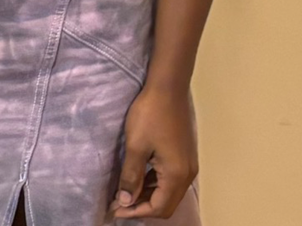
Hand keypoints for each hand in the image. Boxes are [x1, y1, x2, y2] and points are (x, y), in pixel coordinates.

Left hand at [114, 85, 196, 218]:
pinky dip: (154, 185)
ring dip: (148, 196)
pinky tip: (137, 179)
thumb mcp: (135, 147)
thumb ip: (131, 176)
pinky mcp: (183, 156)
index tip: (114, 209)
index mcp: (176, 175)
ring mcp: (187, 165)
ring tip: (124, 194)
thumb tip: (125, 201)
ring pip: (168, 193)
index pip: (158, 207)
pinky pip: (170, 180)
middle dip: (142, 208)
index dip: (135, 212)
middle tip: (118, 205)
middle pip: (166, 204)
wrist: (167, 89)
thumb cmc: (150, 115)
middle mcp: (187, 174)